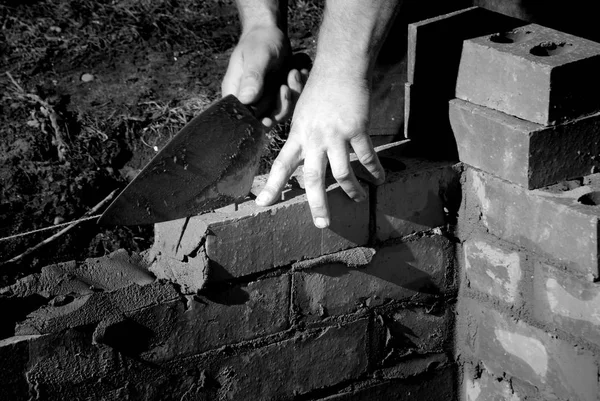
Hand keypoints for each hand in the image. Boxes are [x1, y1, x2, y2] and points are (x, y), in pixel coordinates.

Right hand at [221, 25, 305, 127]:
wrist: (271, 33)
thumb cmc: (259, 41)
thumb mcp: (257, 56)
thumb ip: (252, 77)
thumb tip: (246, 100)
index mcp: (235, 92)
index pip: (241, 117)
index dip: (254, 123)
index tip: (268, 120)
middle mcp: (250, 99)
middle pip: (265, 119)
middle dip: (280, 105)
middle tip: (285, 86)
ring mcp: (266, 99)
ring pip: (282, 112)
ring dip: (292, 95)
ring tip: (294, 72)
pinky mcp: (279, 96)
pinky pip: (292, 102)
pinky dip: (298, 88)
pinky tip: (299, 71)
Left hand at [255, 67, 385, 227]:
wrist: (339, 68)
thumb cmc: (319, 91)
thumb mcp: (301, 115)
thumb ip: (302, 139)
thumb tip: (301, 160)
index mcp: (298, 136)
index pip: (281, 165)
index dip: (271, 186)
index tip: (261, 204)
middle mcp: (314, 139)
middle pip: (313, 178)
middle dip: (317, 204)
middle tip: (322, 224)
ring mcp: (336, 135)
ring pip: (342, 172)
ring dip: (351, 190)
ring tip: (358, 201)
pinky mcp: (356, 129)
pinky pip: (366, 156)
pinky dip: (374, 170)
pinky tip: (379, 179)